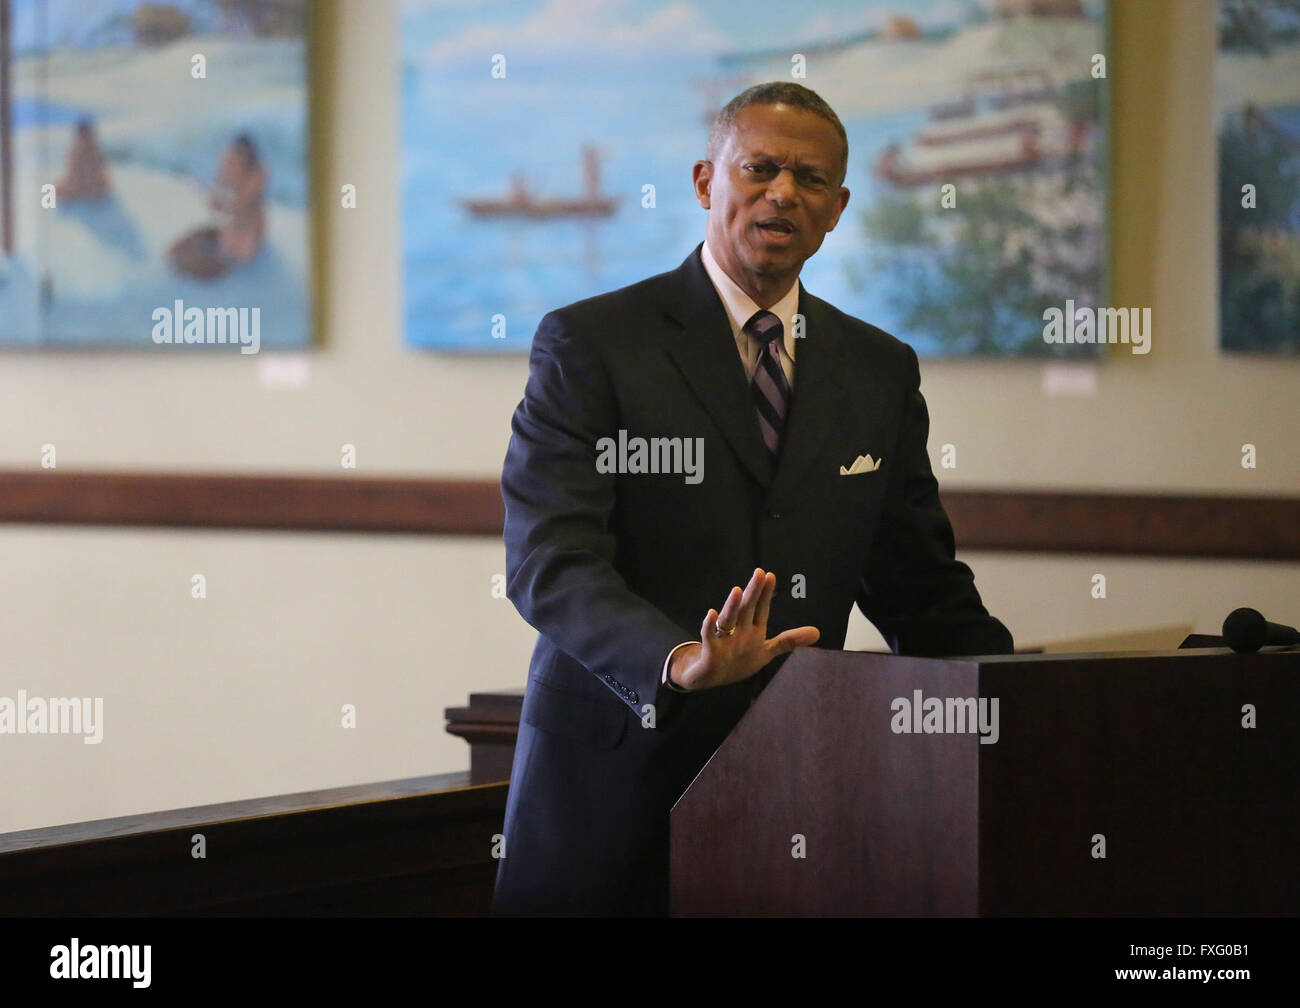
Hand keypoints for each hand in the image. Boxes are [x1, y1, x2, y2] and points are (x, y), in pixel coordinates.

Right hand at [669, 568, 818, 691]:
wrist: (709, 677)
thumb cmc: (738, 660)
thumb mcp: (766, 651)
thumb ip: (789, 641)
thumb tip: (818, 632)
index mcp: (752, 630)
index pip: (761, 609)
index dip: (766, 594)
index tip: (770, 575)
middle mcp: (738, 630)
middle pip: (746, 609)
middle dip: (753, 592)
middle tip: (759, 573)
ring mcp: (724, 639)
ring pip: (728, 619)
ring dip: (732, 606)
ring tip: (737, 591)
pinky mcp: (711, 651)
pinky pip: (709, 636)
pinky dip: (709, 625)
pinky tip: (711, 614)